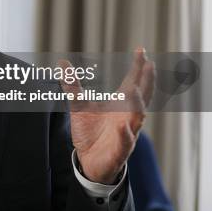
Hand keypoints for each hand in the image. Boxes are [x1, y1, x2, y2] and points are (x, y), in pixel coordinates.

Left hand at [59, 48, 154, 183]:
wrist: (88, 161)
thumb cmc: (90, 131)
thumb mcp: (78, 105)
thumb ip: (72, 85)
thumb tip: (63, 62)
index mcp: (121, 104)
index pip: (133, 82)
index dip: (138, 67)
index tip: (141, 50)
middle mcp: (127, 116)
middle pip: (141, 96)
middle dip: (146, 81)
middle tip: (148, 64)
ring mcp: (126, 133)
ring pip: (137, 118)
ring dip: (137, 104)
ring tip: (134, 89)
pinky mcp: (120, 151)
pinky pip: (125, 142)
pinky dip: (125, 134)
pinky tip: (123, 126)